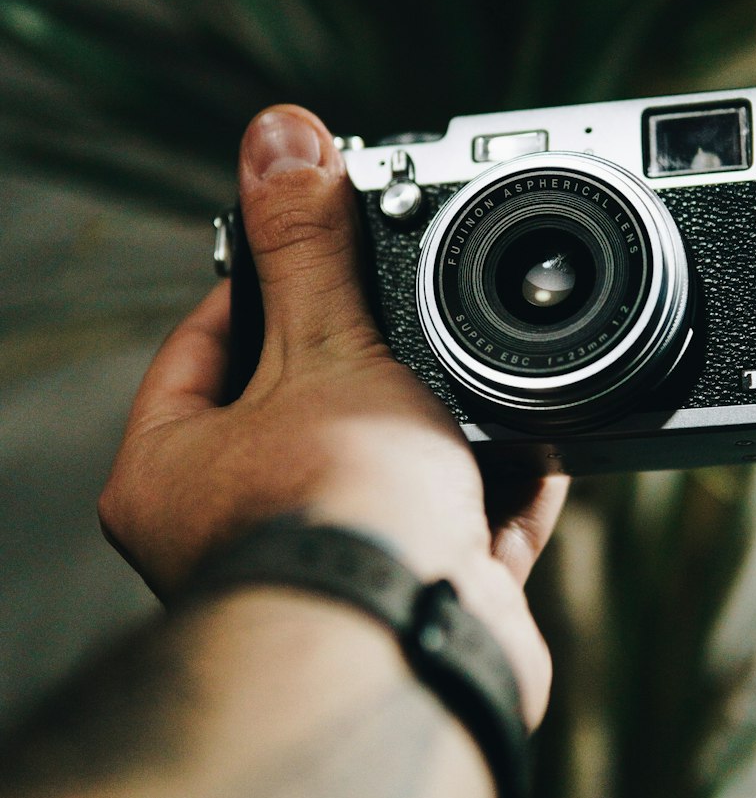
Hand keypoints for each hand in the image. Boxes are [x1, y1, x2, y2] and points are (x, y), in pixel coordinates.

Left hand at [98, 106, 565, 726]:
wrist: (412, 658)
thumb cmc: (337, 519)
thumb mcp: (323, 349)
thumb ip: (305, 245)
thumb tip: (279, 140)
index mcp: (173, 471)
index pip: (206, 344)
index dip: (266, 282)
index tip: (319, 243)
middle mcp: (237, 530)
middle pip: (307, 405)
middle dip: (374, 358)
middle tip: (417, 304)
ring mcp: (332, 570)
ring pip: (391, 469)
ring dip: (446, 425)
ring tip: (488, 369)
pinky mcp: (415, 602)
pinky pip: (459, 527)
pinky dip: (499, 488)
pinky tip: (541, 446)